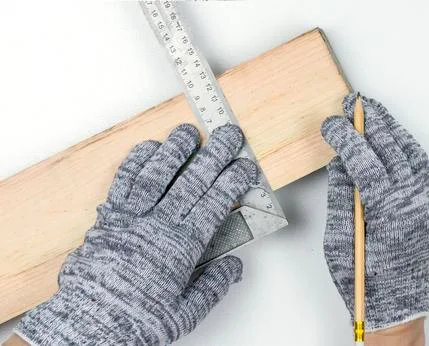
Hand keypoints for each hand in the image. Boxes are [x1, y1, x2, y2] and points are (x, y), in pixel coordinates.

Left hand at [16, 124, 257, 344]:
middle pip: (193, 181)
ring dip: (175, 150)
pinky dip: (137, 162)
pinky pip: (125, 182)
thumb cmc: (135, 319)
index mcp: (183, 246)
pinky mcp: (109, 218)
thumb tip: (232, 268)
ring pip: (158, 174)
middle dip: (215, 154)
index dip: (233, 180)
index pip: (216, 202)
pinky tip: (149, 149)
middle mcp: (159, 226)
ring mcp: (132, 218)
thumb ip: (213, 286)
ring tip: (188, 132)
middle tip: (229, 134)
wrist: (89, 323)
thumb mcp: (186, 312)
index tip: (244, 166)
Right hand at [321, 93, 428, 330]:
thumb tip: (339, 161)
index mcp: (386, 213)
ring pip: (412, 155)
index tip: (331, 123)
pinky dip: (409, 149)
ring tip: (374, 113)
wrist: (397, 307)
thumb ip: (341, 196)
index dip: (347, 137)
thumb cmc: (365, 281)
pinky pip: (423, 169)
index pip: (365, 161)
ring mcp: (424, 205)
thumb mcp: (341, 238)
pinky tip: (395, 139)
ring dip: (393, 130)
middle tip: (353, 104)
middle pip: (392, 150)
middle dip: (371, 123)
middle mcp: (411, 204)